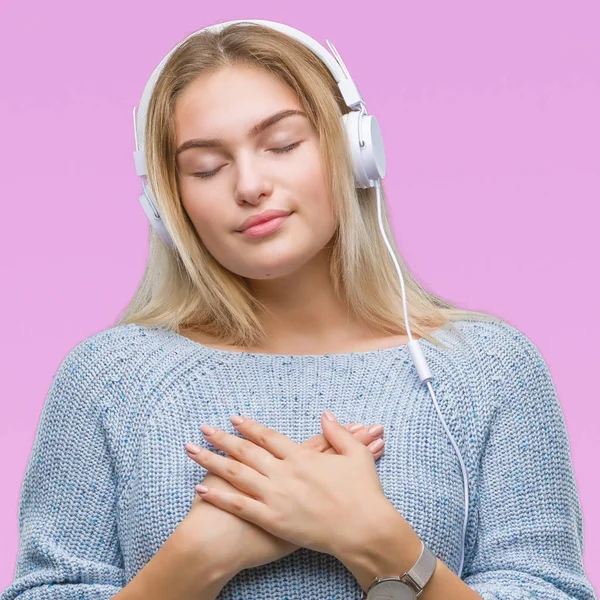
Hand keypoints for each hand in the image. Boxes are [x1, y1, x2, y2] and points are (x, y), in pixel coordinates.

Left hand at [183, 421, 385, 571]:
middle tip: (204, 429)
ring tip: (192, 450)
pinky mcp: (273, 520)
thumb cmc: (364, 493)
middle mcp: (284, 473)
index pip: (268, 437)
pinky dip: (219, 497)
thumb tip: (325, 414)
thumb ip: (338, 433)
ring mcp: (276, 497)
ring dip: (212, 461)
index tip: (234, 419)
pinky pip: (240, 506)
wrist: (364, 530)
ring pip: (237, 474)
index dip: (250, 427)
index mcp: (302, 457)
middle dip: (223, 438)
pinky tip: (201, 489)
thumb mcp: (357, 455)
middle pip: (246, 451)